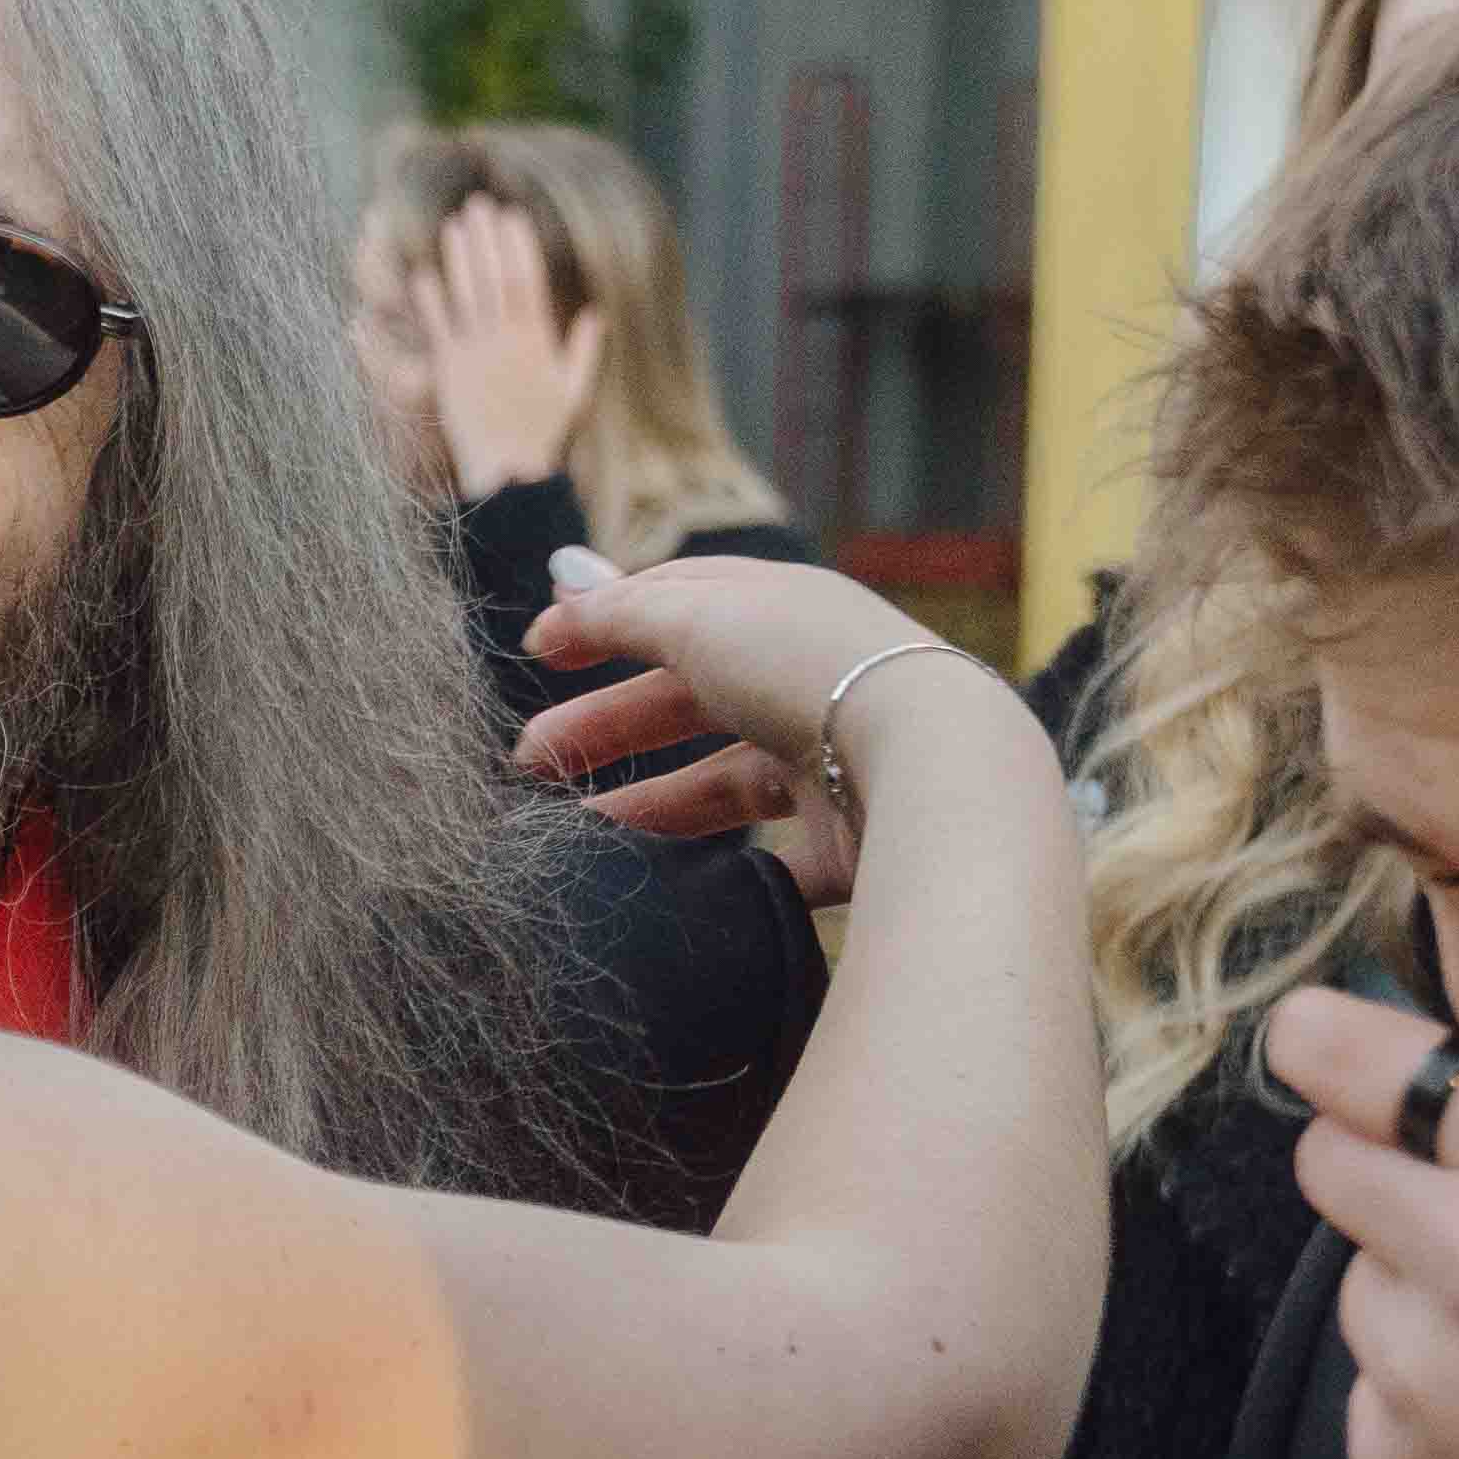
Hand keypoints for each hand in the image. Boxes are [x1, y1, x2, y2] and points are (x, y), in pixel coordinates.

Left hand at [430, 192, 604, 489]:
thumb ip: (583, 351)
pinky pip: (438, 328)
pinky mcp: (448, 372)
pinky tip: (423, 274)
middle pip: (495, 277)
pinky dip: (430, 300)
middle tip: (477, 205)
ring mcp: (475, 354)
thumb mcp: (574, 393)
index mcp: (537, 342)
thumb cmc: (544, 436)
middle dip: (486, 239)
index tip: (511, 216)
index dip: (518, 245)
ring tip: (453, 226)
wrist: (509, 476)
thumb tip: (594, 314)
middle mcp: (506, 342)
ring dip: (458, 258)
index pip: (528, 280)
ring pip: (466, 295)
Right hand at [524, 553, 1029, 912]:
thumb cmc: (812, 672)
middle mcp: (809, 683)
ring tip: (567, 833)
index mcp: (782, 612)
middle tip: (526, 762)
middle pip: (689, 701)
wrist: (933, 771)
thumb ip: (623, 610)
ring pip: (720, 785)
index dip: (605, 622)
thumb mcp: (700, 619)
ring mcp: (831, 766)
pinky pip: (766, 860)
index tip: (536, 653)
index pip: (683, 605)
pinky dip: (714, 870)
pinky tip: (656, 880)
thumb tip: (564, 578)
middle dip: (605, 725)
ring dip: (642, 805)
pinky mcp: (847, 846)